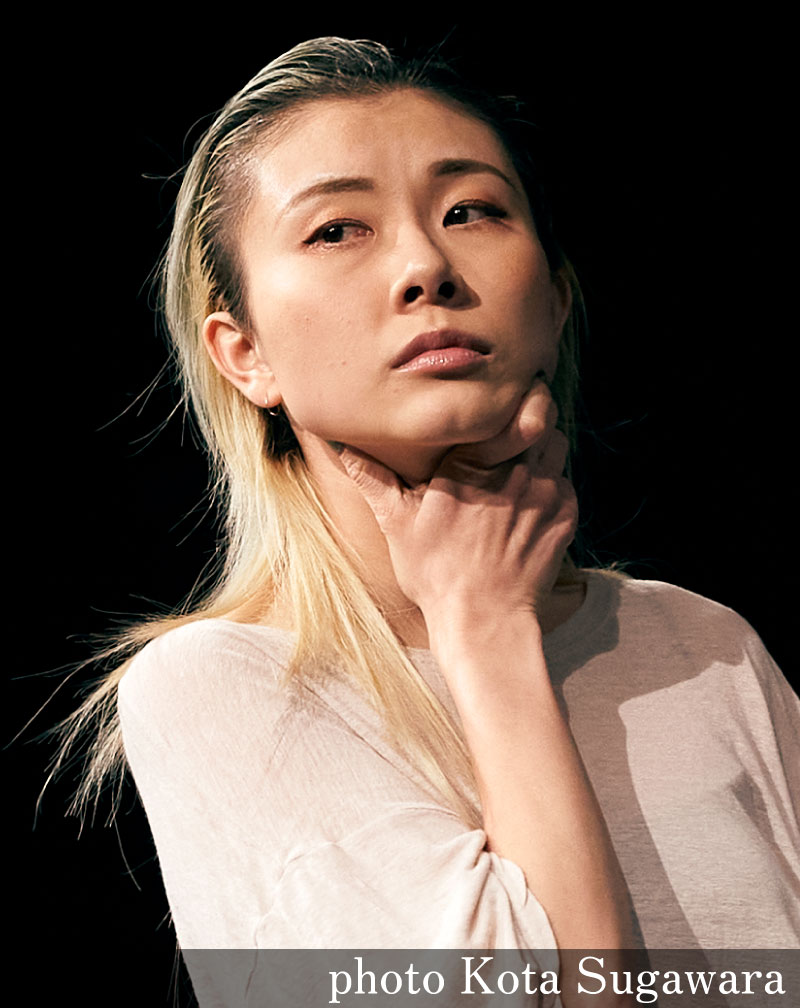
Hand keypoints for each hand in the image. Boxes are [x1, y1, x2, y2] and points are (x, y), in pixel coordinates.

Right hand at [338, 380, 577, 626]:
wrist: (484, 621)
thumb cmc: (437, 574)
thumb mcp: (396, 525)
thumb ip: (373, 479)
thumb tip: (343, 445)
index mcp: (469, 464)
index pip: (508, 408)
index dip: (511, 400)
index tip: (502, 402)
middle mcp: (512, 471)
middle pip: (538, 420)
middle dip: (528, 422)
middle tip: (511, 436)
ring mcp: (543, 493)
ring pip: (557, 447)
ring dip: (542, 451)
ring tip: (521, 470)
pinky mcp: (565, 518)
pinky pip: (568, 485)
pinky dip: (555, 489)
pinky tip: (532, 507)